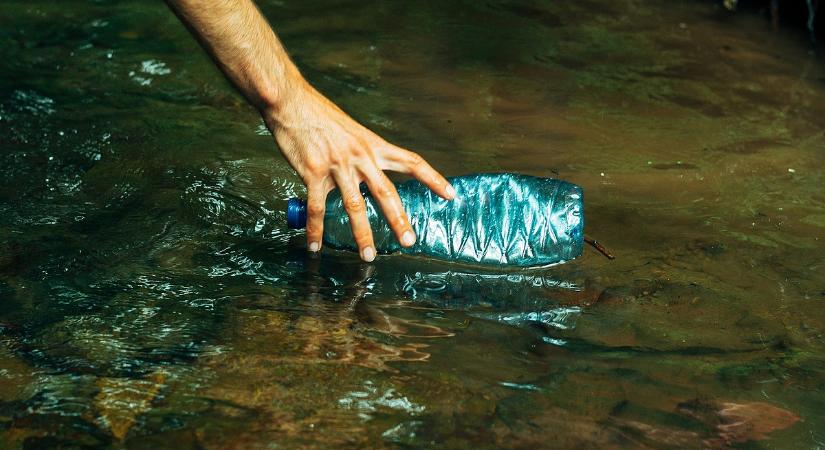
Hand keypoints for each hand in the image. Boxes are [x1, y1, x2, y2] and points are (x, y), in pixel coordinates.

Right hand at [264, 85, 454, 261]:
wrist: (291, 102)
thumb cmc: (319, 116)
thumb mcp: (351, 132)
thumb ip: (362, 155)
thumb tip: (367, 178)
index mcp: (373, 145)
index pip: (411, 161)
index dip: (433, 179)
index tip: (451, 195)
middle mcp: (360, 156)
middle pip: (387, 192)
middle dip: (399, 219)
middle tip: (409, 241)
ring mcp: (337, 165)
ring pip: (355, 206)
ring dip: (362, 234)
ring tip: (368, 255)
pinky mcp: (313, 172)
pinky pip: (318, 208)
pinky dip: (316, 230)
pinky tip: (316, 246)